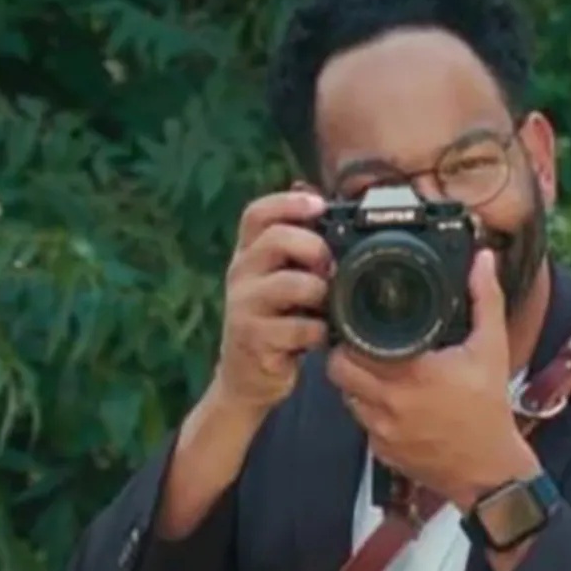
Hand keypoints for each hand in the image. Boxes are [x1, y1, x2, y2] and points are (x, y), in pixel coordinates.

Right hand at [213, 186, 331, 417]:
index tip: (320, 205)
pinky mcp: (254, 340)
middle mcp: (240, 274)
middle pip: (277, 239)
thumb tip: (315, 193)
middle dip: (315, 248)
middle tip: (331, 268)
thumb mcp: (280, 280)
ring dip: (321, 293)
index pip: (257, 213)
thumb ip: (295, 245)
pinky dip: (319, 332)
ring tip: (327, 307)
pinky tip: (319, 337)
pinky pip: (300, 328)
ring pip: (292, 284)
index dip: (288, 203)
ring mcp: (244, 307)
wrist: (247, 377)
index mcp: (248, 254)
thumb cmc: (275, 321)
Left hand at [326, 248, 540, 510]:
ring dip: (355, 382)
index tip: (358, 320)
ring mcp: (381, 431)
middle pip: (337, 370)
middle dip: (345, 354)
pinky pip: (361, 423)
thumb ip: (485, 300)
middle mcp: (388, 404)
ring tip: (377, 369)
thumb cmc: (489, 411)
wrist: (489, 471)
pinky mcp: (380, 452)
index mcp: (410, 374)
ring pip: (346, 397)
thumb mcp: (491, 349)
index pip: (352, 347)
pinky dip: (369, 409)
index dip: (349, 331)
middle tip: (362, 343)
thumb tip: (483, 261)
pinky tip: (391, 400)